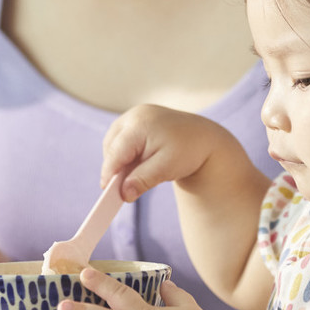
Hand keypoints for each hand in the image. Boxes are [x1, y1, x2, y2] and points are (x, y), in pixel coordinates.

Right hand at [102, 104, 238, 200]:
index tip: (106, 191)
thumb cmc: (188, 152)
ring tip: (130, 176)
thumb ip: (142, 180)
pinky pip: (121, 138)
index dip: (109, 172)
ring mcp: (134, 114)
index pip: (116, 151)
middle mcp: (134, 115)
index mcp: (140, 124)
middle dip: (113, 166)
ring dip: (118, 159)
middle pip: (111, 145)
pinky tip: (135, 164)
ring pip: (113, 141)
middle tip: (119, 188)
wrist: (204, 138)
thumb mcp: (166, 169)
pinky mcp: (136, 119)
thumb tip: (123, 194)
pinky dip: (124, 152)